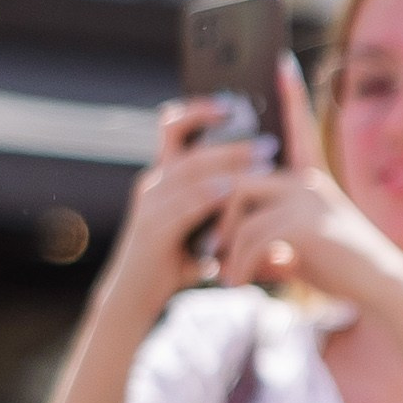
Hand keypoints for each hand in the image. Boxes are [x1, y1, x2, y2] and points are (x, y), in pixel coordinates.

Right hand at [101, 100, 284, 318]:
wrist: (133, 299)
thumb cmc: (170, 265)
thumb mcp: (196, 230)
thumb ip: (216, 208)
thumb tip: (253, 191)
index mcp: (162, 177)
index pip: (174, 126)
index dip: (200, 110)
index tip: (233, 103)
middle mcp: (153, 183)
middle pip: (191, 148)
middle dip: (233, 142)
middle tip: (269, 141)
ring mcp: (150, 205)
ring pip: (190, 172)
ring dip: (230, 164)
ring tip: (264, 163)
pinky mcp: (152, 229)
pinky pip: (184, 206)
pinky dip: (209, 196)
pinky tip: (232, 190)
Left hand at [211, 57, 402, 307]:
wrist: (379, 286)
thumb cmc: (345, 270)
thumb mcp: (303, 249)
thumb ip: (272, 242)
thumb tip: (238, 255)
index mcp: (311, 180)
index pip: (299, 130)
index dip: (292, 96)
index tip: (282, 62)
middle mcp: (308, 182)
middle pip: (242, 181)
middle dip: (220, 216)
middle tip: (212, 249)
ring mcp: (305, 200)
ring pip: (242, 212)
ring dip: (227, 247)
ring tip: (226, 275)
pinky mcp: (302, 226)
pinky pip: (253, 239)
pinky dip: (239, 264)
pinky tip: (238, 282)